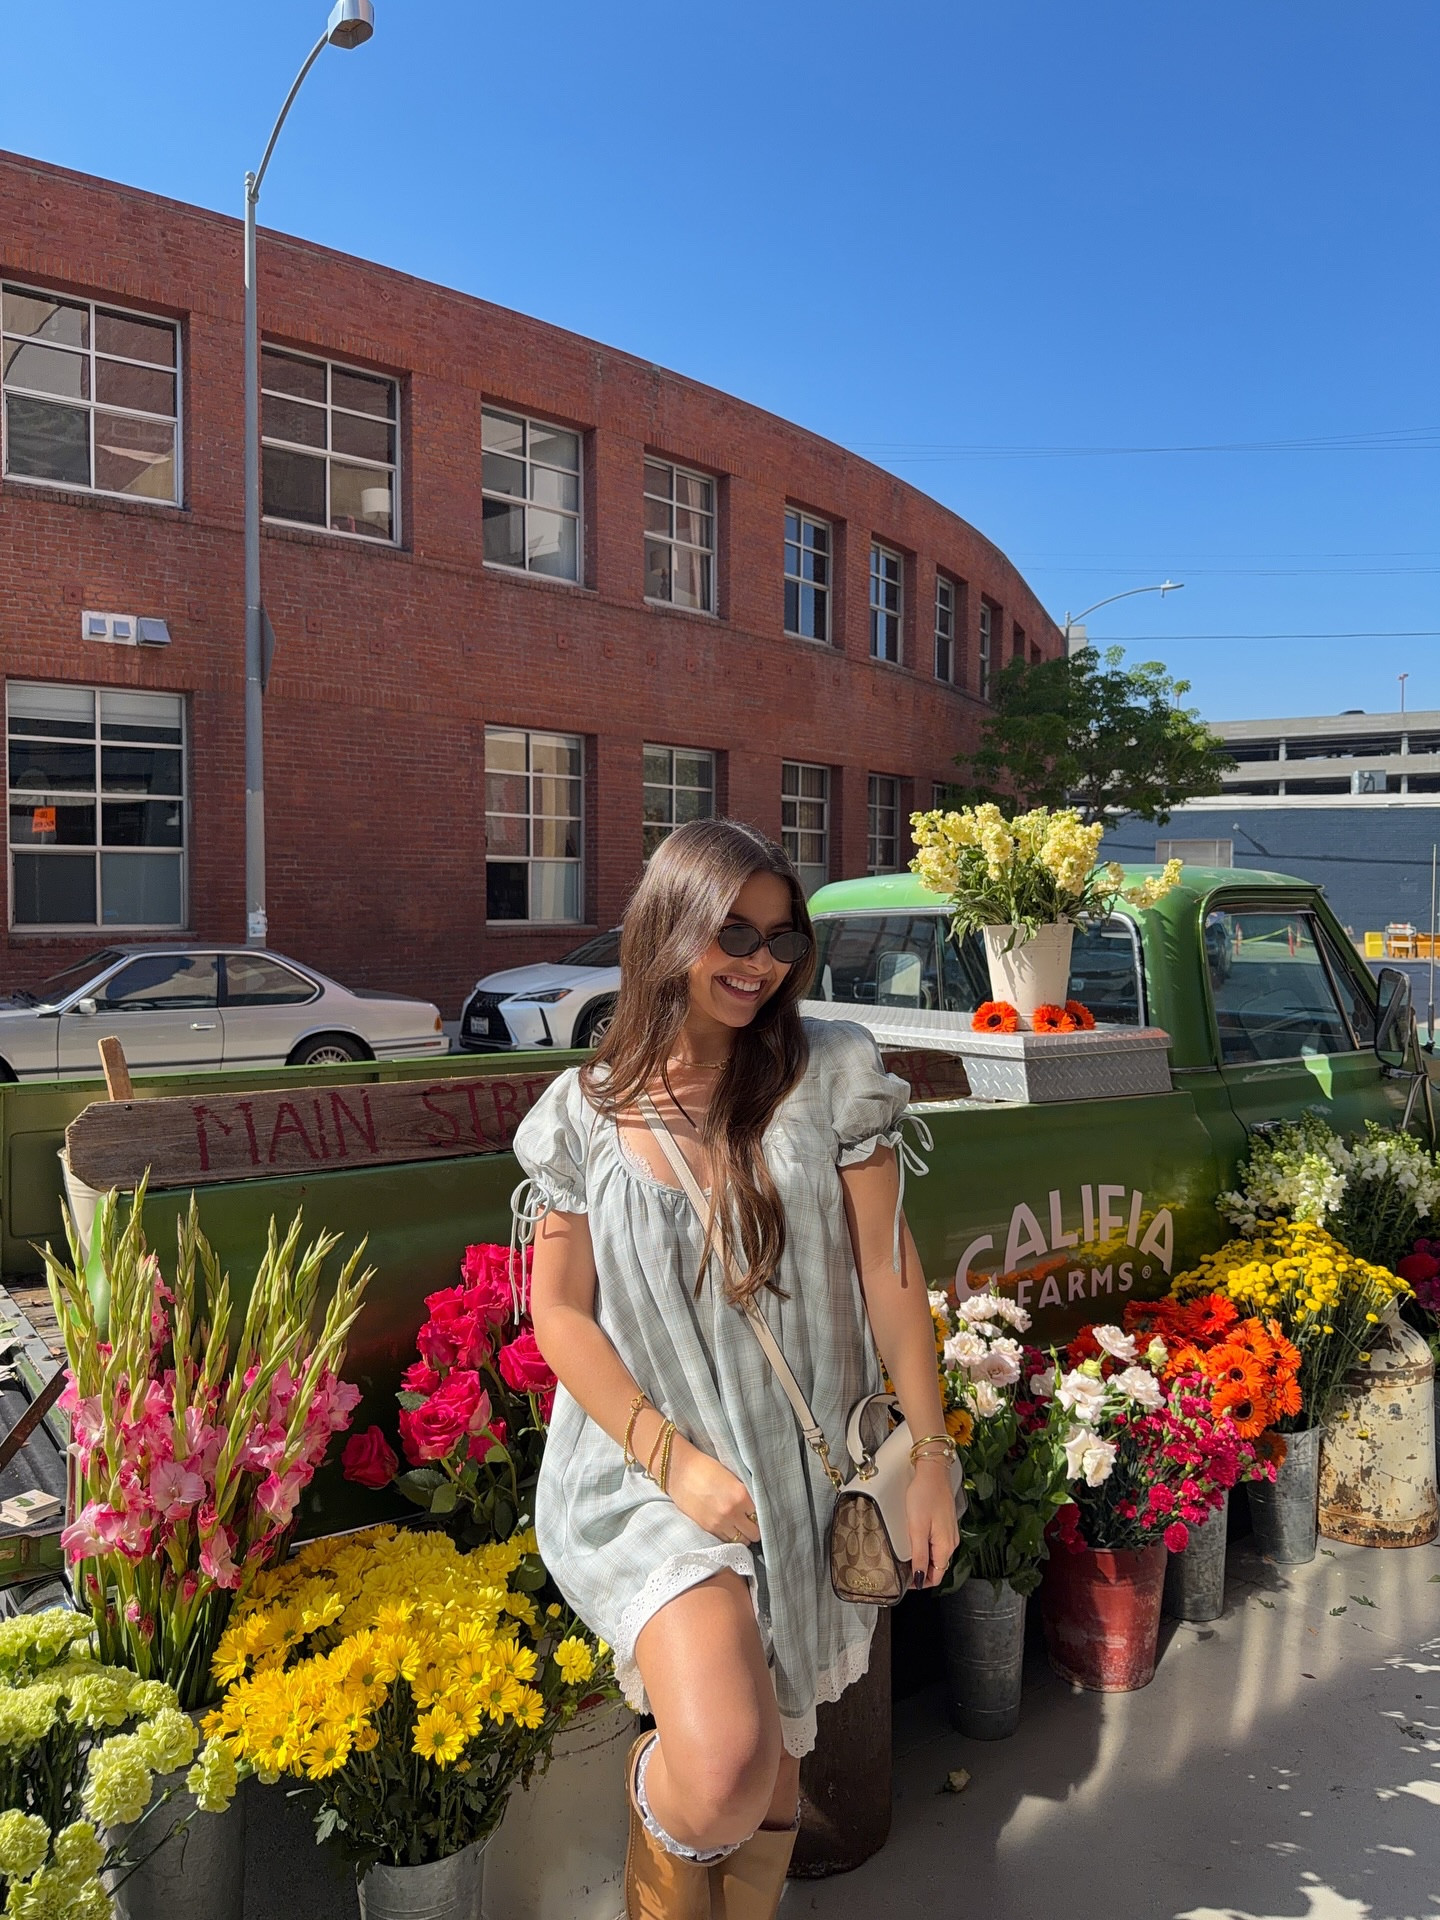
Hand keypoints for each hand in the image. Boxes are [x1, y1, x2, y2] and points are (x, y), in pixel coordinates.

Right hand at [666, 1439, 759, 1546]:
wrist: (680, 1471)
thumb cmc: (706, 1468)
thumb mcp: (732, 1477)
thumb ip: (744, 1494)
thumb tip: (755, 1508)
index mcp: (741, 1495)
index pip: (762, 1516)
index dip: (761, 1515)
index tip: (757, 1513)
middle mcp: (732, 1512)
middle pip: (754, 1534)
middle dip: (754, 1529)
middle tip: (751, 1522)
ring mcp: (719, 1522)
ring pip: (741, 1541)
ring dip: (742, 1534)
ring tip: (739, 1525)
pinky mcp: (707, 1527)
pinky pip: (726, 1540)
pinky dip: (729, 1536)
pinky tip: (728, 1526)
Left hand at [906, 1456, 959, 1588]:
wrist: (933, 1471)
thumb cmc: (925, 1495)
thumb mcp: (917, 1527)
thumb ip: (919, 1555)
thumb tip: (920, 1578)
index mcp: (945, 1545)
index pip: (936, 1576)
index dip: (921, 1583)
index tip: (906, 1582)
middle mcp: (951, 1541)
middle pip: (937, 1567)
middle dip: (921, 1572)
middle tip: (902, 1570)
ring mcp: (949, 1532)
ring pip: (937, 1555)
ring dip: (923, 1560)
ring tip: (906, 1556)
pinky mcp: (945, 1523)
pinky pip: (937, 1543)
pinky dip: (926, 1547)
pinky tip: (915, 1541)